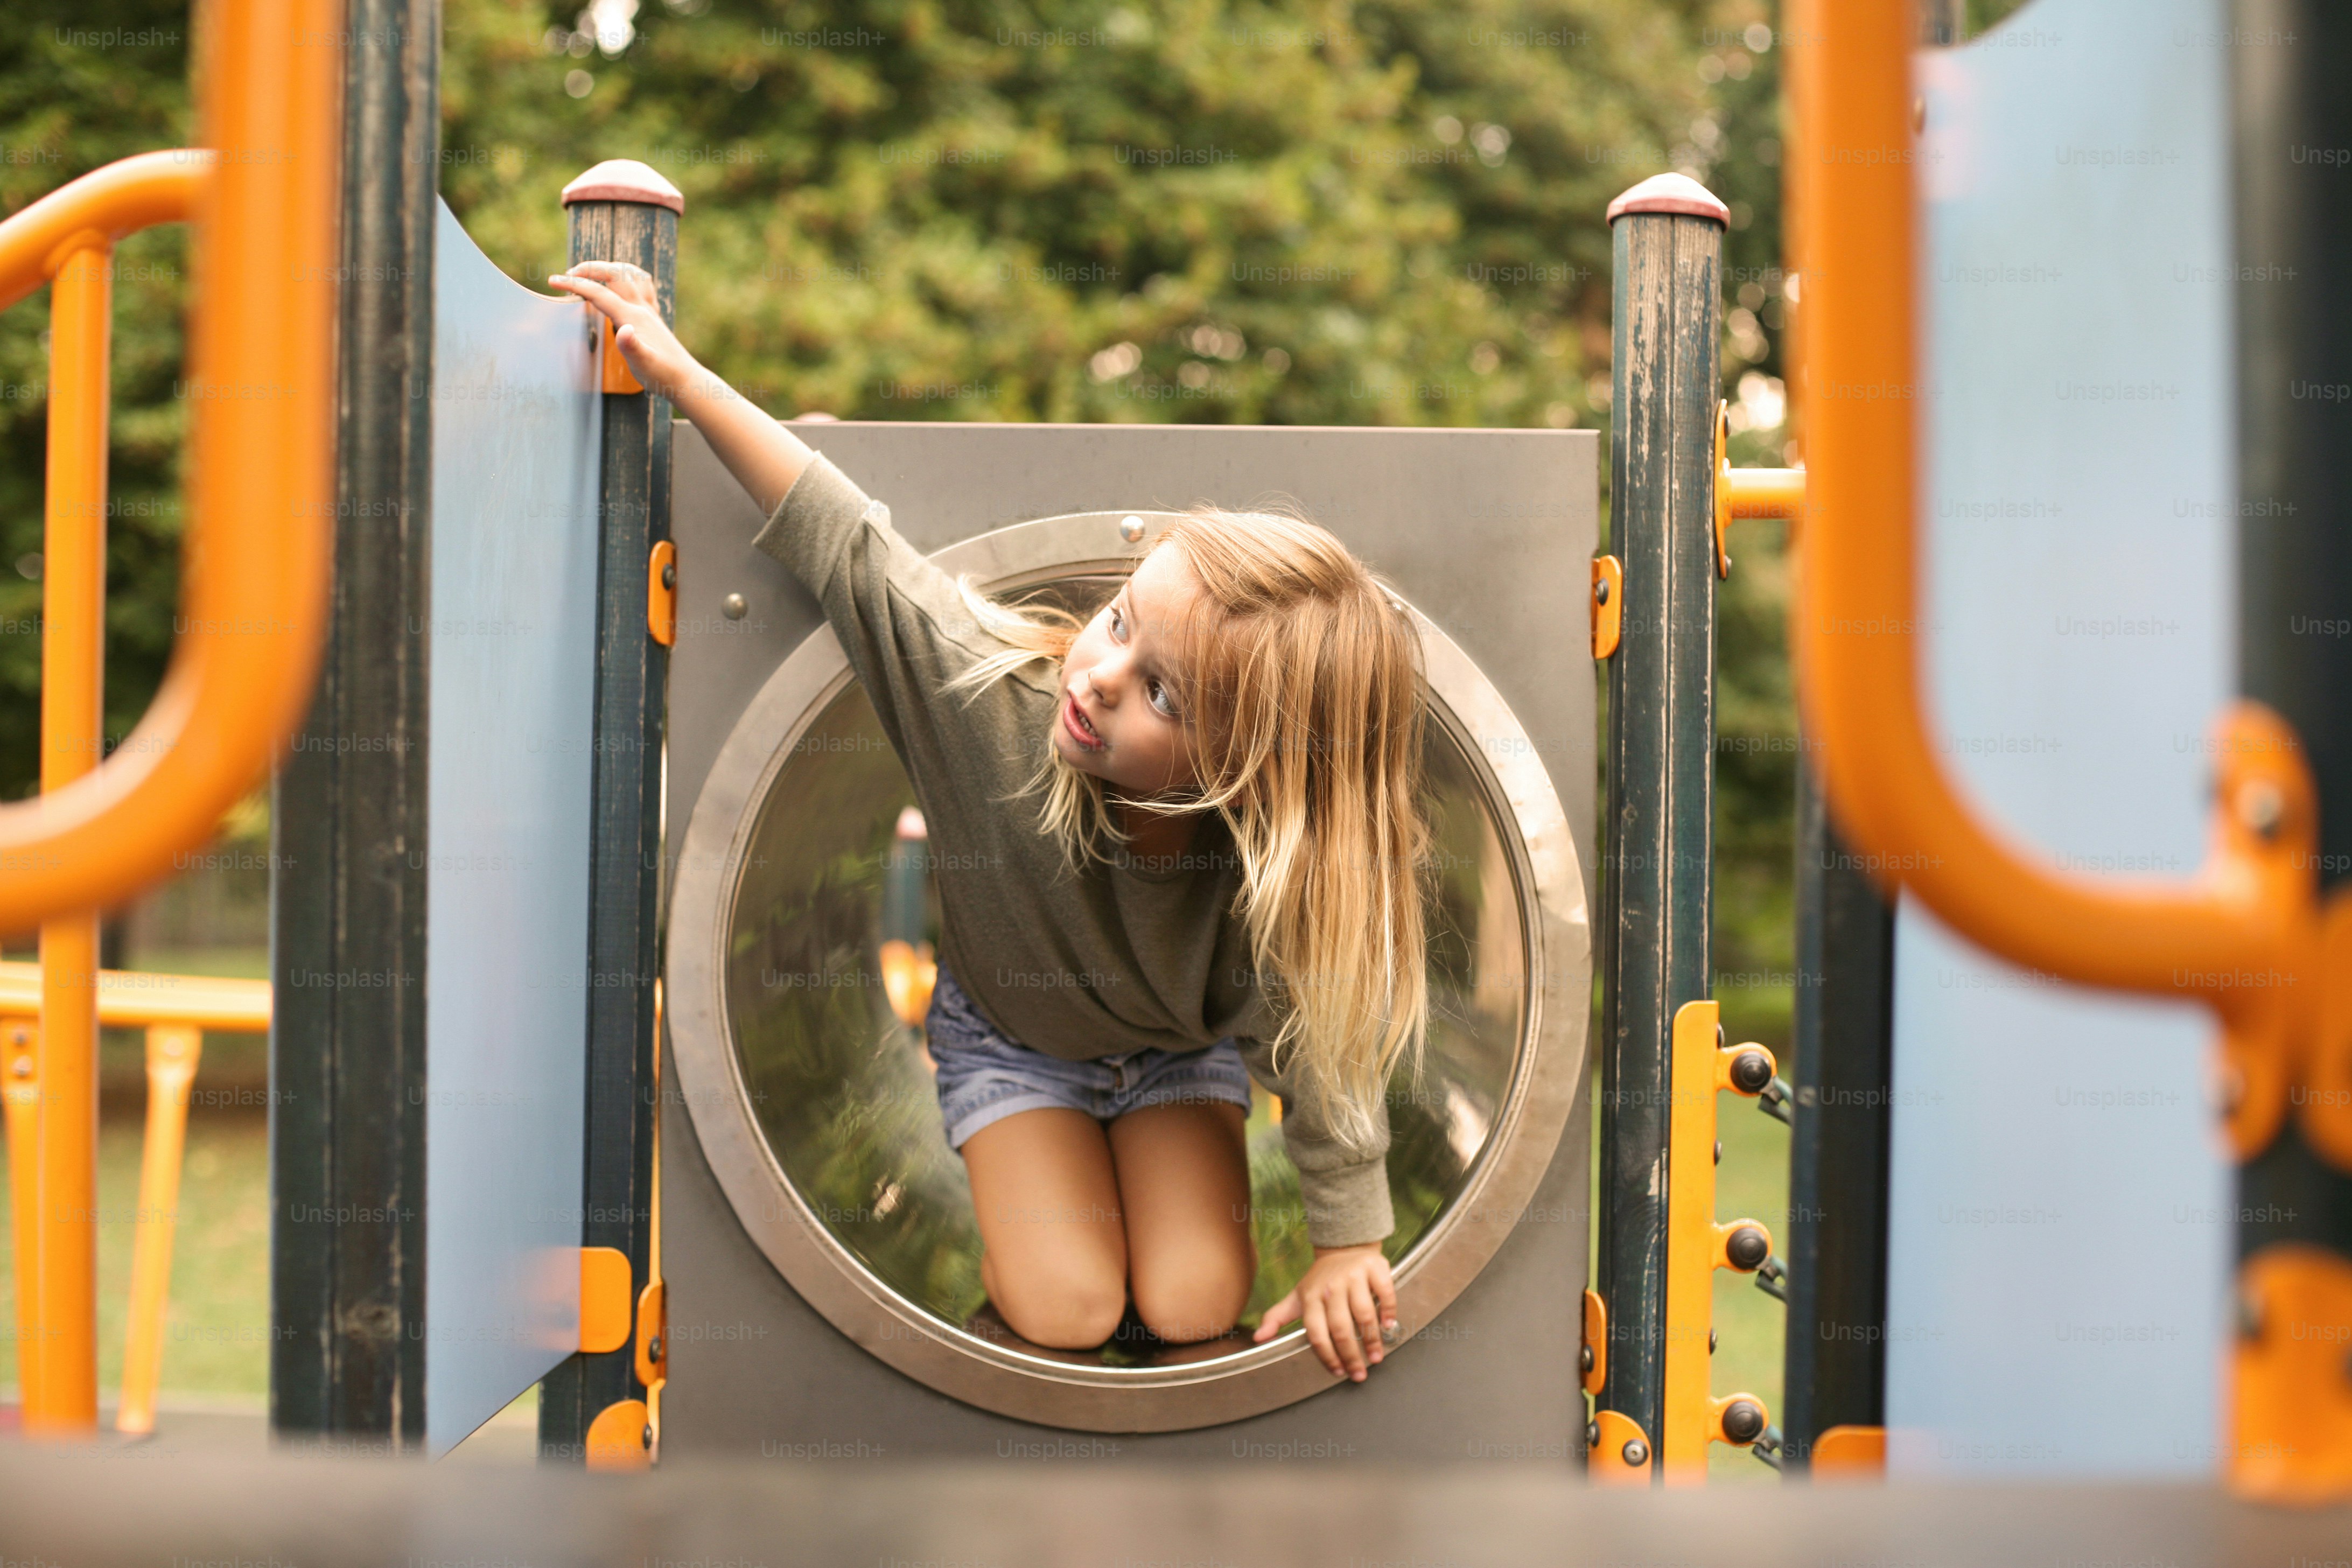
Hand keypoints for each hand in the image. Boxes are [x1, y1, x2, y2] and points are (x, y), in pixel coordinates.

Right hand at [546, 260, 700, 403]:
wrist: (686, 381)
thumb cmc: (662, 376)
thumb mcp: (643, 365)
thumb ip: (631, 347)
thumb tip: (624, 331)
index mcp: (633, 317)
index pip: (599, 293)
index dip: (574, 284)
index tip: (552, 281)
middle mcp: (641, 309)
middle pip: (614, 274)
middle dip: (589, 268)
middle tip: (567, 275)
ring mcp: (648, 311)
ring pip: (629, 275)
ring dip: (608, 268)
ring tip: (590, 273)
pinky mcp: (653, 318)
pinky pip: (641, 287)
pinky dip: (628, 278)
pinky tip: (621, 286)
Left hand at [1251, 1242, 1397, 1381]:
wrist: (1343, 1248)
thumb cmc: (1320, 1281)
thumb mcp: (1297, 1297)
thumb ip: (1277, 1318)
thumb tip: (1258, 1338)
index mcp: (1311, 1298)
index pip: (1317, 1334)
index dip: (1327, 1356)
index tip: (1338, 1372)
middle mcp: (1331, 1288)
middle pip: (1341, 1328)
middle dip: (1351, 1355)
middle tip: (1360, 1374)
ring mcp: (1353, 1277)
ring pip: (1364, 1314)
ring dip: (1372, 1339)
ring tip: (1376, 1357)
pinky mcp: (1374, 1268)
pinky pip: (1384, 1293)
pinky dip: (1388, 1311)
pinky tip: (1388, 1326)